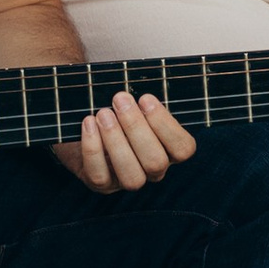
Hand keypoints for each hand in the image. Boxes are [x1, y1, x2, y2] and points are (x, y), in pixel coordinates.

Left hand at [55, 88, 195, 192]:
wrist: (85, 118)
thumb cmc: (117, 106)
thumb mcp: (135, 100)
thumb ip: (145, 97)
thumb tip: (144, 83)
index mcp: (170, 149)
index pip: (183, 148)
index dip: (165, 124)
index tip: (145, 98)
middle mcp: (153, 170)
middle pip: (156, 162)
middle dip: (136, 128)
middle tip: (119, 99)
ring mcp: (127, 180)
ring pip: (132, 176)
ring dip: (116, 141)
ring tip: (103, 113)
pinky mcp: (101, 184)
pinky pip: (99, 175)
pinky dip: (93, 148)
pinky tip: (88, 123)